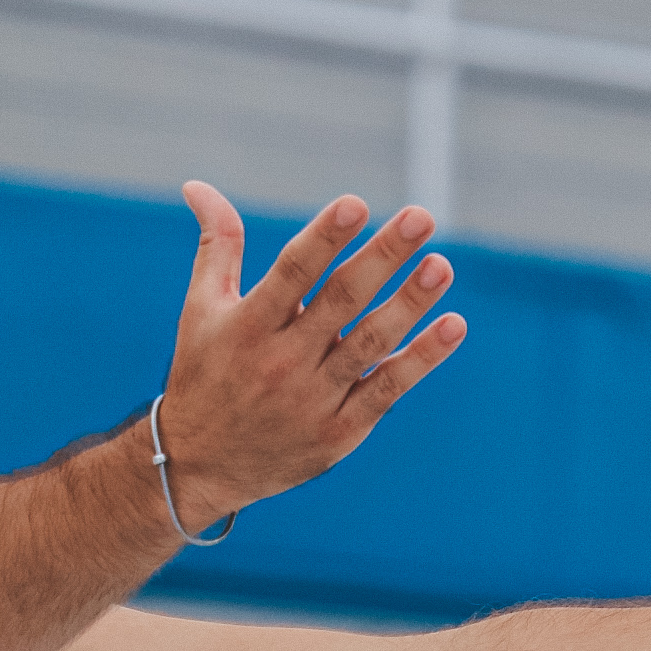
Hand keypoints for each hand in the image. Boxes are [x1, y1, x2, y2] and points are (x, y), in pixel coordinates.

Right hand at [152, 184, 467, 526]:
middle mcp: (281, 361)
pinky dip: (421, 360)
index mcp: (247, 325)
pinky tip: (452, 325)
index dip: (324, 237)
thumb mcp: (201, 309)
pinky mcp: (338, 432)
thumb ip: (216, 244)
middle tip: (422, 218)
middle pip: (340, 301)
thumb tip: (197, 184)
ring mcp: (313, 399)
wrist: (199, 465)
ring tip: (442, 266)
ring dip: (410, 303)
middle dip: (382, 257)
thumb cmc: (205, 372)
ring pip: (370, 344)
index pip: (291, 273)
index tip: (356, 203)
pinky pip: (386, 389)